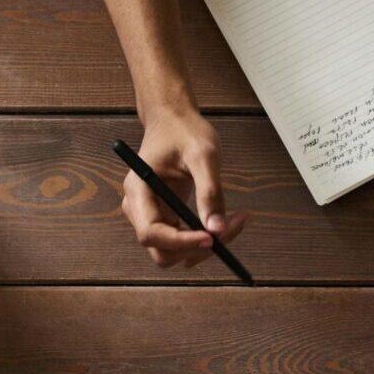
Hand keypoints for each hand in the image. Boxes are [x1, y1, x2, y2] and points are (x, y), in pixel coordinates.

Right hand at [121, 106, 249, 269]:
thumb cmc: (184, 131)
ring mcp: (151, 215)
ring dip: (205, 246)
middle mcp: (139, 209)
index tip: (211, 238)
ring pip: (175, 252)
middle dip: (196, 248)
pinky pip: (184, 241)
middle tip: (230, 228)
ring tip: (235, 220)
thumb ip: (210, 192)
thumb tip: (217, 230)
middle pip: (162, 251)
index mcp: (138, 190)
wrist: (174, 121)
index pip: (151, 232)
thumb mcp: (203, 155)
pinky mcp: (166, 217)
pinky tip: (227, 219)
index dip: (180, 241)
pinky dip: (207, 238)